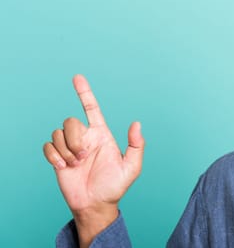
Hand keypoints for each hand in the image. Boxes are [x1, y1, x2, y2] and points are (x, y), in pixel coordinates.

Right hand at [43, 75, 144, 246]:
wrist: (96, 204)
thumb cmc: (115, 186)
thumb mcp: (132, 167)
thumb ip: (136, 145)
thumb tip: (137, 123)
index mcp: (101, 134)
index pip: (91, 108)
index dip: (84, 93)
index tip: (77, 77)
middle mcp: (84, 137)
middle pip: (70, 121)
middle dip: (74, 139)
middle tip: (83, 157)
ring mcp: (70, 147)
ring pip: (58, 133)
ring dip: (66, 150)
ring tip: (76, 164)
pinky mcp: (57, 157)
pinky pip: (48, 146)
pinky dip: (55, 156)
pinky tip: (65, 167)